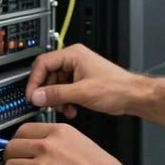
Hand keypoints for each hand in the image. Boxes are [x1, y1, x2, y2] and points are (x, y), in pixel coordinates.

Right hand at [25, 43, 140, 117]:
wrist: (133, 96)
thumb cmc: (116, 88)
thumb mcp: (81, 92)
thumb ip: (56, 94)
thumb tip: (37, 96)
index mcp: (73, 55)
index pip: (43, 63)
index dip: (35, 80)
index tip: (32, 95)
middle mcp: (74, 60)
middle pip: (48, 74)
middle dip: (47, 91)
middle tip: (45, 104)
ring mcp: (78, 71)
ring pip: (56, 84)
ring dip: (57, 98)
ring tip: (63, 108)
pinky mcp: (82, 81)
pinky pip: (65, 89)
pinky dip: (65, 100)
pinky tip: (71, 110)